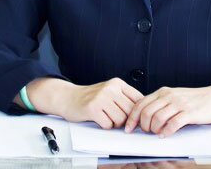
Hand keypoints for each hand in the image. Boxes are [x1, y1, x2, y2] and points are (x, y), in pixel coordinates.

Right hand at [28, 77, 143, 128]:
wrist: (68, 97)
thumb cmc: (91, 97)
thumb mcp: (110, 91)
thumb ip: (125, 98)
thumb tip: (142, 112)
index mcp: (118, 83)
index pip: (138, 99)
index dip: (138, 111)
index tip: (134, 117)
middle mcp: (111, 88)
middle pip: (130, 111)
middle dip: (126, 119)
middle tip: (118, 119)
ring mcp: (101, 98)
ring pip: (120, 119)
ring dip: (115, 123)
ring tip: (107, 118)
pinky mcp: (92, 109)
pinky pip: (108, 124)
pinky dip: (105, 126)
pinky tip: (99, 119)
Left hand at [124, 84, 210, 136]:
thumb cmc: (194, 99)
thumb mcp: (173, 96)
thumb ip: (160, 103)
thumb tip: (142, 117)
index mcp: (162, 92)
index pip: (140, 104)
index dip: (131, 118)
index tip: (128, 128)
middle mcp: (169, 96)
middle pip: (146, 112)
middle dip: (143, 126)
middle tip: (147, 132)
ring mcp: (179, 104)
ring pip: (157, 118)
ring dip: (154, 130)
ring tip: (157, 133)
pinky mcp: (189, 113)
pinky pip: (173, 124)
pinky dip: (166, 132)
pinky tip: (165, 135)